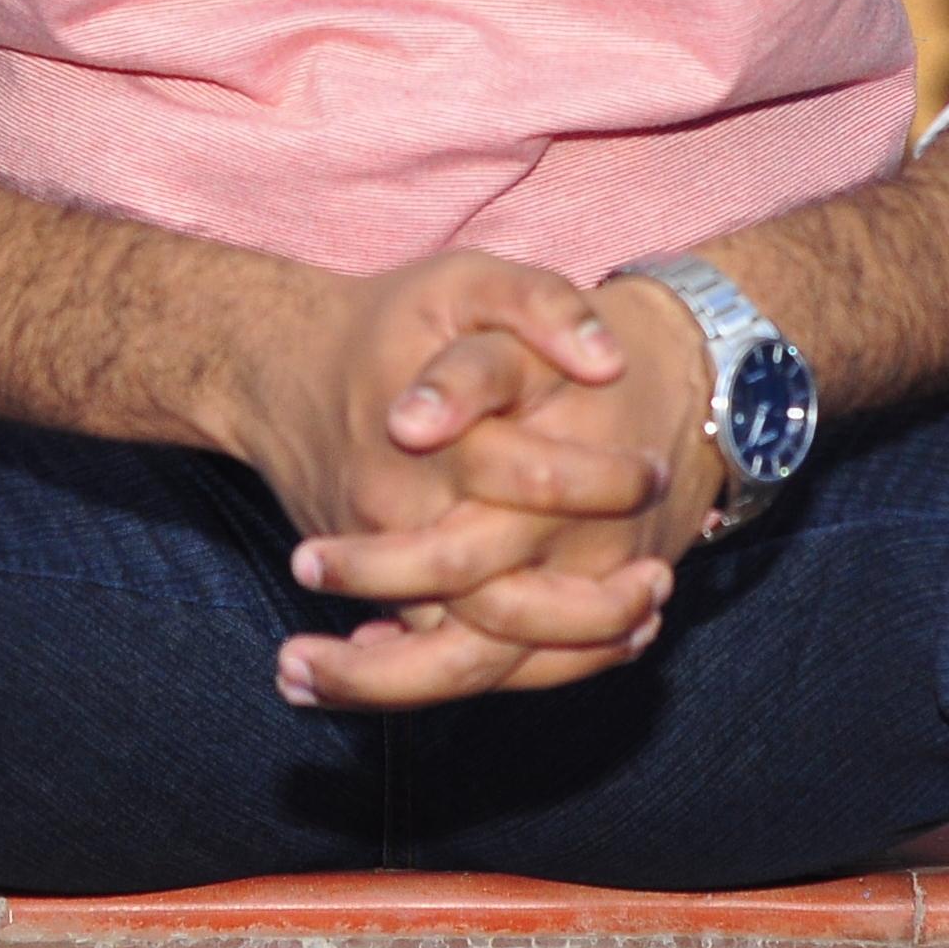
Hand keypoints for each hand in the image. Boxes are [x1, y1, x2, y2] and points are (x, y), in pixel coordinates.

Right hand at [274, 273, 724, 711]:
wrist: (286, 372)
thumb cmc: (392, 323)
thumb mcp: (464, 280)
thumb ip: (540, 301)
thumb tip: (609, 362)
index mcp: (428, 440)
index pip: (529, 478)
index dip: (604, 482)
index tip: (656, 471)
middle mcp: (399, 516)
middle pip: (503, 598)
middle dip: (594, 603)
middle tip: (662, 579)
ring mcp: (382, 568)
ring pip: (474, 654)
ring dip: (566, 652)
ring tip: (644, 625)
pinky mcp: (378, 595)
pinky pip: (448, 660)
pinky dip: (522, 667)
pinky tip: (595, 645)